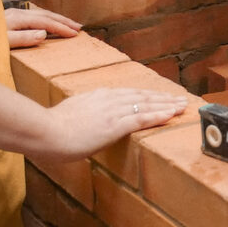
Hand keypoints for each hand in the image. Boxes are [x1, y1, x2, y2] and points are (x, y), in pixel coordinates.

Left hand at [5, 6, 80, 48]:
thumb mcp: (4, 42)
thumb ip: (23, 38)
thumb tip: (44, 34)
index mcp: (18, 18)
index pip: (45, 21)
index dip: (61, 27)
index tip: (74, 33)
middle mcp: (17, 13)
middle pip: (45, 14)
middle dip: (63, 20)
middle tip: (78, 27)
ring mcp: (14, 14)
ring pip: (40, 14)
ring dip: (56, 19)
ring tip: (68, 25)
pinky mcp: (11, 18)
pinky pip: (35, 17)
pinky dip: (47, 20)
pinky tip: (49, 24)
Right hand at [30, 87, 186, 163]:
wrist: (45, 132)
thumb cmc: (49, 129)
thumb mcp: (68, 115)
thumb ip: (80, 114)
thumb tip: (82, 120)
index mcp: (97, 96)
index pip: (128, 94)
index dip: (145, 95)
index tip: (158, 96)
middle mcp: (108, 99)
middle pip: (141, 96)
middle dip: (162, 98)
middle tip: (179, 99)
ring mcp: (113, 110)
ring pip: (146, 104)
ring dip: (167, 105)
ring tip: (182, 106)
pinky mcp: (116, 124)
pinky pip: (143, 117)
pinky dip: (160, 115)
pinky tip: (172, 115)